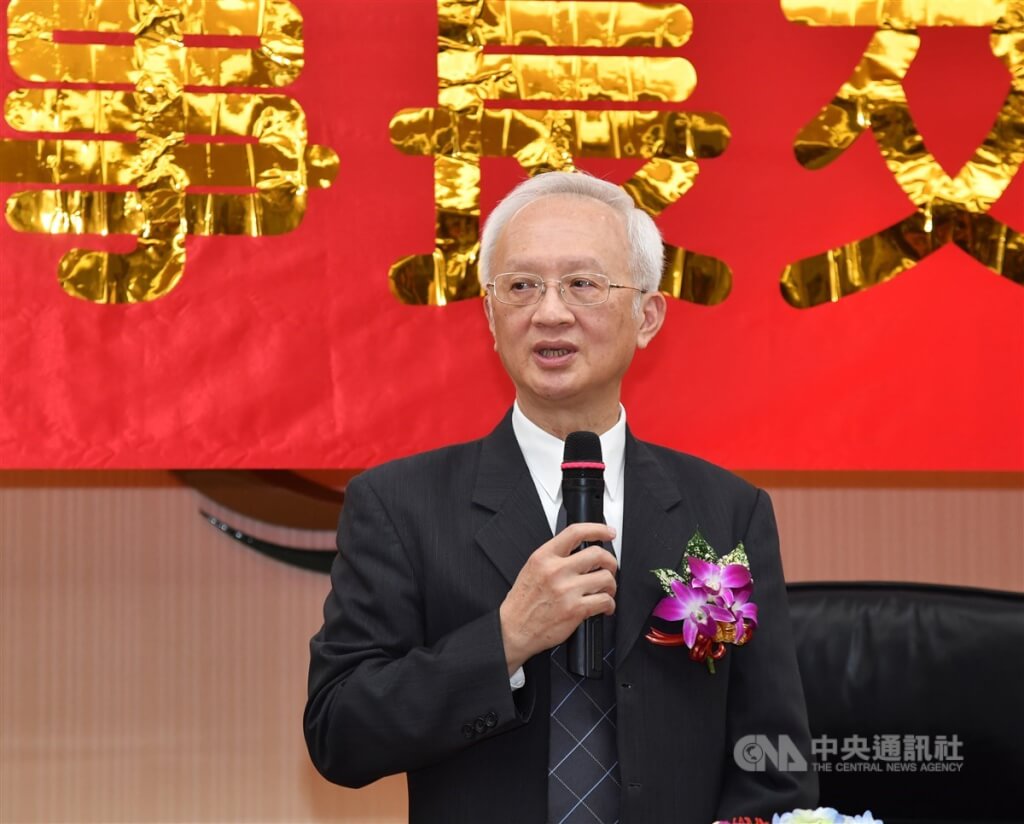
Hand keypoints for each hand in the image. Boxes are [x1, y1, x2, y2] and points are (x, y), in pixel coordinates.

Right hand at [498, 522, 617, 673]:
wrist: (513, 629)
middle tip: (609, 569)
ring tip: (605, 591)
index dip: (598, 529)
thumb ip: (554, 558)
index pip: (575, 532)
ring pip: (606, 578)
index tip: (608, 532)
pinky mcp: (575, 610)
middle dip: (610, 562)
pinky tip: (604, 606)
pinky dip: (609, 604)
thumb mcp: (532, 569)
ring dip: (610, 585)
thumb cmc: (522, 603)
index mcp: (543, 557)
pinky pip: (605, 601)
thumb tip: (580, 552)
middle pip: (598, 554)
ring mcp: (566, 590)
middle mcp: (556, 571)